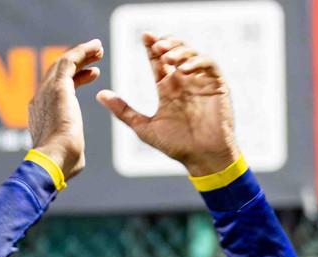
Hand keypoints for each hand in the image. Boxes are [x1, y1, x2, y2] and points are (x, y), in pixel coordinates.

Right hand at [28, 39, 103, 182]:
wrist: (53, 161)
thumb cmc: (62, 166)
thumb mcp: (68, 154)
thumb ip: (71, 149)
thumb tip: (76, 157)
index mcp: (40, 115)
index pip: (57, 89)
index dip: (76, 79)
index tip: (92, 75)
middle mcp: (40, 100)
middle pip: (58, 72)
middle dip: (79, 62)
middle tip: (96, 56)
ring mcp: (46, 92)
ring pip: (63, 63)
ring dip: (82, 54)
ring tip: (99, 48)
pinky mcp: (57, 87)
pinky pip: (69, 61)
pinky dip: (82, 51)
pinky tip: (96, 47)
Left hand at [98, 32, 241, 177]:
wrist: (202, 159)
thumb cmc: (176, 145)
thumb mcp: (144, 127)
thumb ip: (123, 111)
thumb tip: (99, 95)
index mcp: (167, 87)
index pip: (158, 60)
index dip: (151, 46)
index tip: (143, 36)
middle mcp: (183, 81)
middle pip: (175, 50)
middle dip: (165, 43)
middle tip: (154, 45)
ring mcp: (201, 82)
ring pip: (191, 54)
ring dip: (179, 51)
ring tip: (166, 57)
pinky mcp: (217, 85)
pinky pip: (209, 64)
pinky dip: (197, 62)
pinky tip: (183, 70)